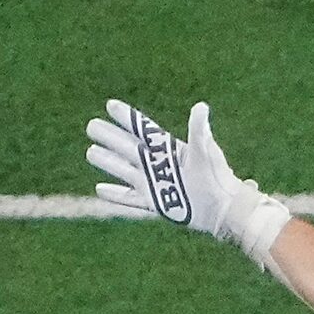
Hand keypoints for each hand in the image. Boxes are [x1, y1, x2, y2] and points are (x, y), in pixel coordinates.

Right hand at [84, 99, 290, 264]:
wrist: (223, 209)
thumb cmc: (217, 177)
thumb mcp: (205, 151)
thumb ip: (198, 130)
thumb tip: (201, 106)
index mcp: (168, 149)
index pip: (143, 129)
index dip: (127, 117)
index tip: (110, 105)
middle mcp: (157, 165)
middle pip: (128, 148)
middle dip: (110, 137)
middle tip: (91, 125)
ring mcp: (154, 184)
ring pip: (124, 170)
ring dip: (107, 162)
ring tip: (90, 152)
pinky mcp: (155, 204)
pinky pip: (130, 199)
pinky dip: (115, 195)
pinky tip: (99, 188)